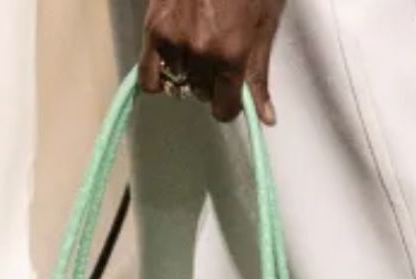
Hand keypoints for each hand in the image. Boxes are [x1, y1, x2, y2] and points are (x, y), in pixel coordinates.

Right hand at [138, 0, 286, 125]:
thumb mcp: (265, 23)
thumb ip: (260, 73)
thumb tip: (266, 117)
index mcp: (232, 53)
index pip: (224, 109)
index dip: (229, 105)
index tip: (230, 96)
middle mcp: (201, 52)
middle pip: (201, 96)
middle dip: (209, 83)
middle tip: (215, 56)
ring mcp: (174, 41)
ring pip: (178, 85)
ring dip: (186, 74)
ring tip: (195, 46)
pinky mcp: (154, 29)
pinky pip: (149, 77)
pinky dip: (159, 76)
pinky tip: (172, 61)